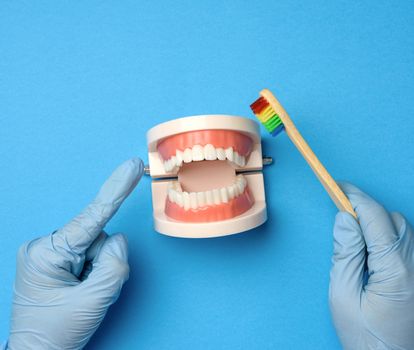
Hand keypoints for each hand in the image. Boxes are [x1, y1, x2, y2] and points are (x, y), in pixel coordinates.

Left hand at [7, 158, 143, 349]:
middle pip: (97, 237)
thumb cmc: (56, 332)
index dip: (116, 189)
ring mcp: (49, 252)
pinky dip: (93, 272)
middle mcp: (45, 246)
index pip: (92, 216)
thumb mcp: (93, 301)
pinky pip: (89, 255)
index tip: (131, 166)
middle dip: (102, 262)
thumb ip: (114, 265)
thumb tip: (118, 240)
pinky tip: (79, 289)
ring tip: (81, 294)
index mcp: (47, 253)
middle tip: (87, 291)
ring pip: (96, 247)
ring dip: (98, 270)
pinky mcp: (55, 259)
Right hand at [329, 183, 413, 348]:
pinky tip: (372, 246)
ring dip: (377, 221)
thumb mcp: (343, 294)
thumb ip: (345, 252)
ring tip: (353, 232)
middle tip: (340, 210)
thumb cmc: (364, 335)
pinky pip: (408, 242)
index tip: (337, 186)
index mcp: (396, 270)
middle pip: (392, 219)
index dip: (354, 197)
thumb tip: (343, 218)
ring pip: (402, 228)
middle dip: (365, 209)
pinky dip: (388, 234)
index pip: (375, 217)